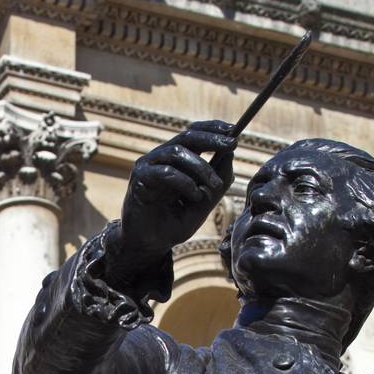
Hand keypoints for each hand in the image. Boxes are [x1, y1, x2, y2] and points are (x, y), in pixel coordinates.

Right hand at [107, 121, 235, 281]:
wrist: (149, 245)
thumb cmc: (173, 223)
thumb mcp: (203, 202)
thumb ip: (217, 182)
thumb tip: (230, 155)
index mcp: (174, 160)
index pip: (193, 134)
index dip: (213, 129)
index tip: (234, 130)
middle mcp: (160, 158)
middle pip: (186, 137)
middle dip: (212, 139)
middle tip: (231, 144)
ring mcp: (148, 167)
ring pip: (177, 152)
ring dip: (202, 167)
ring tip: (214, 185)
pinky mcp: (139, 180)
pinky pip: (165, 172)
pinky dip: (185, 182)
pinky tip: (195, 196)